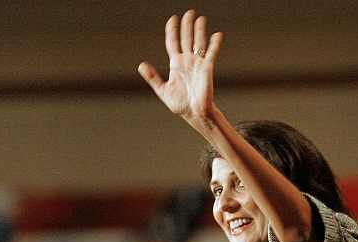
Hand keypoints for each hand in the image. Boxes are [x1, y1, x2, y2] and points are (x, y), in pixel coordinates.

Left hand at [138, 10, 222, 124]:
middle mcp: (187, 61)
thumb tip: (141, 65)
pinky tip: (217, 35)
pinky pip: (211, 54)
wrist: (194, 113)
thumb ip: (153, 77)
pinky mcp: (207, 68)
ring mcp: (197, 63)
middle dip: (187, 26)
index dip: (172, 31)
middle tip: (189, 13)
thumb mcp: (163, 90)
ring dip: (199, 31)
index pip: (173, 43)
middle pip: (186, 39)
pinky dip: (214, 44)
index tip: (172, 19)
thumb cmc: (180, 105)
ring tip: (200, 19)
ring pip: (198, 43)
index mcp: (176, 64)